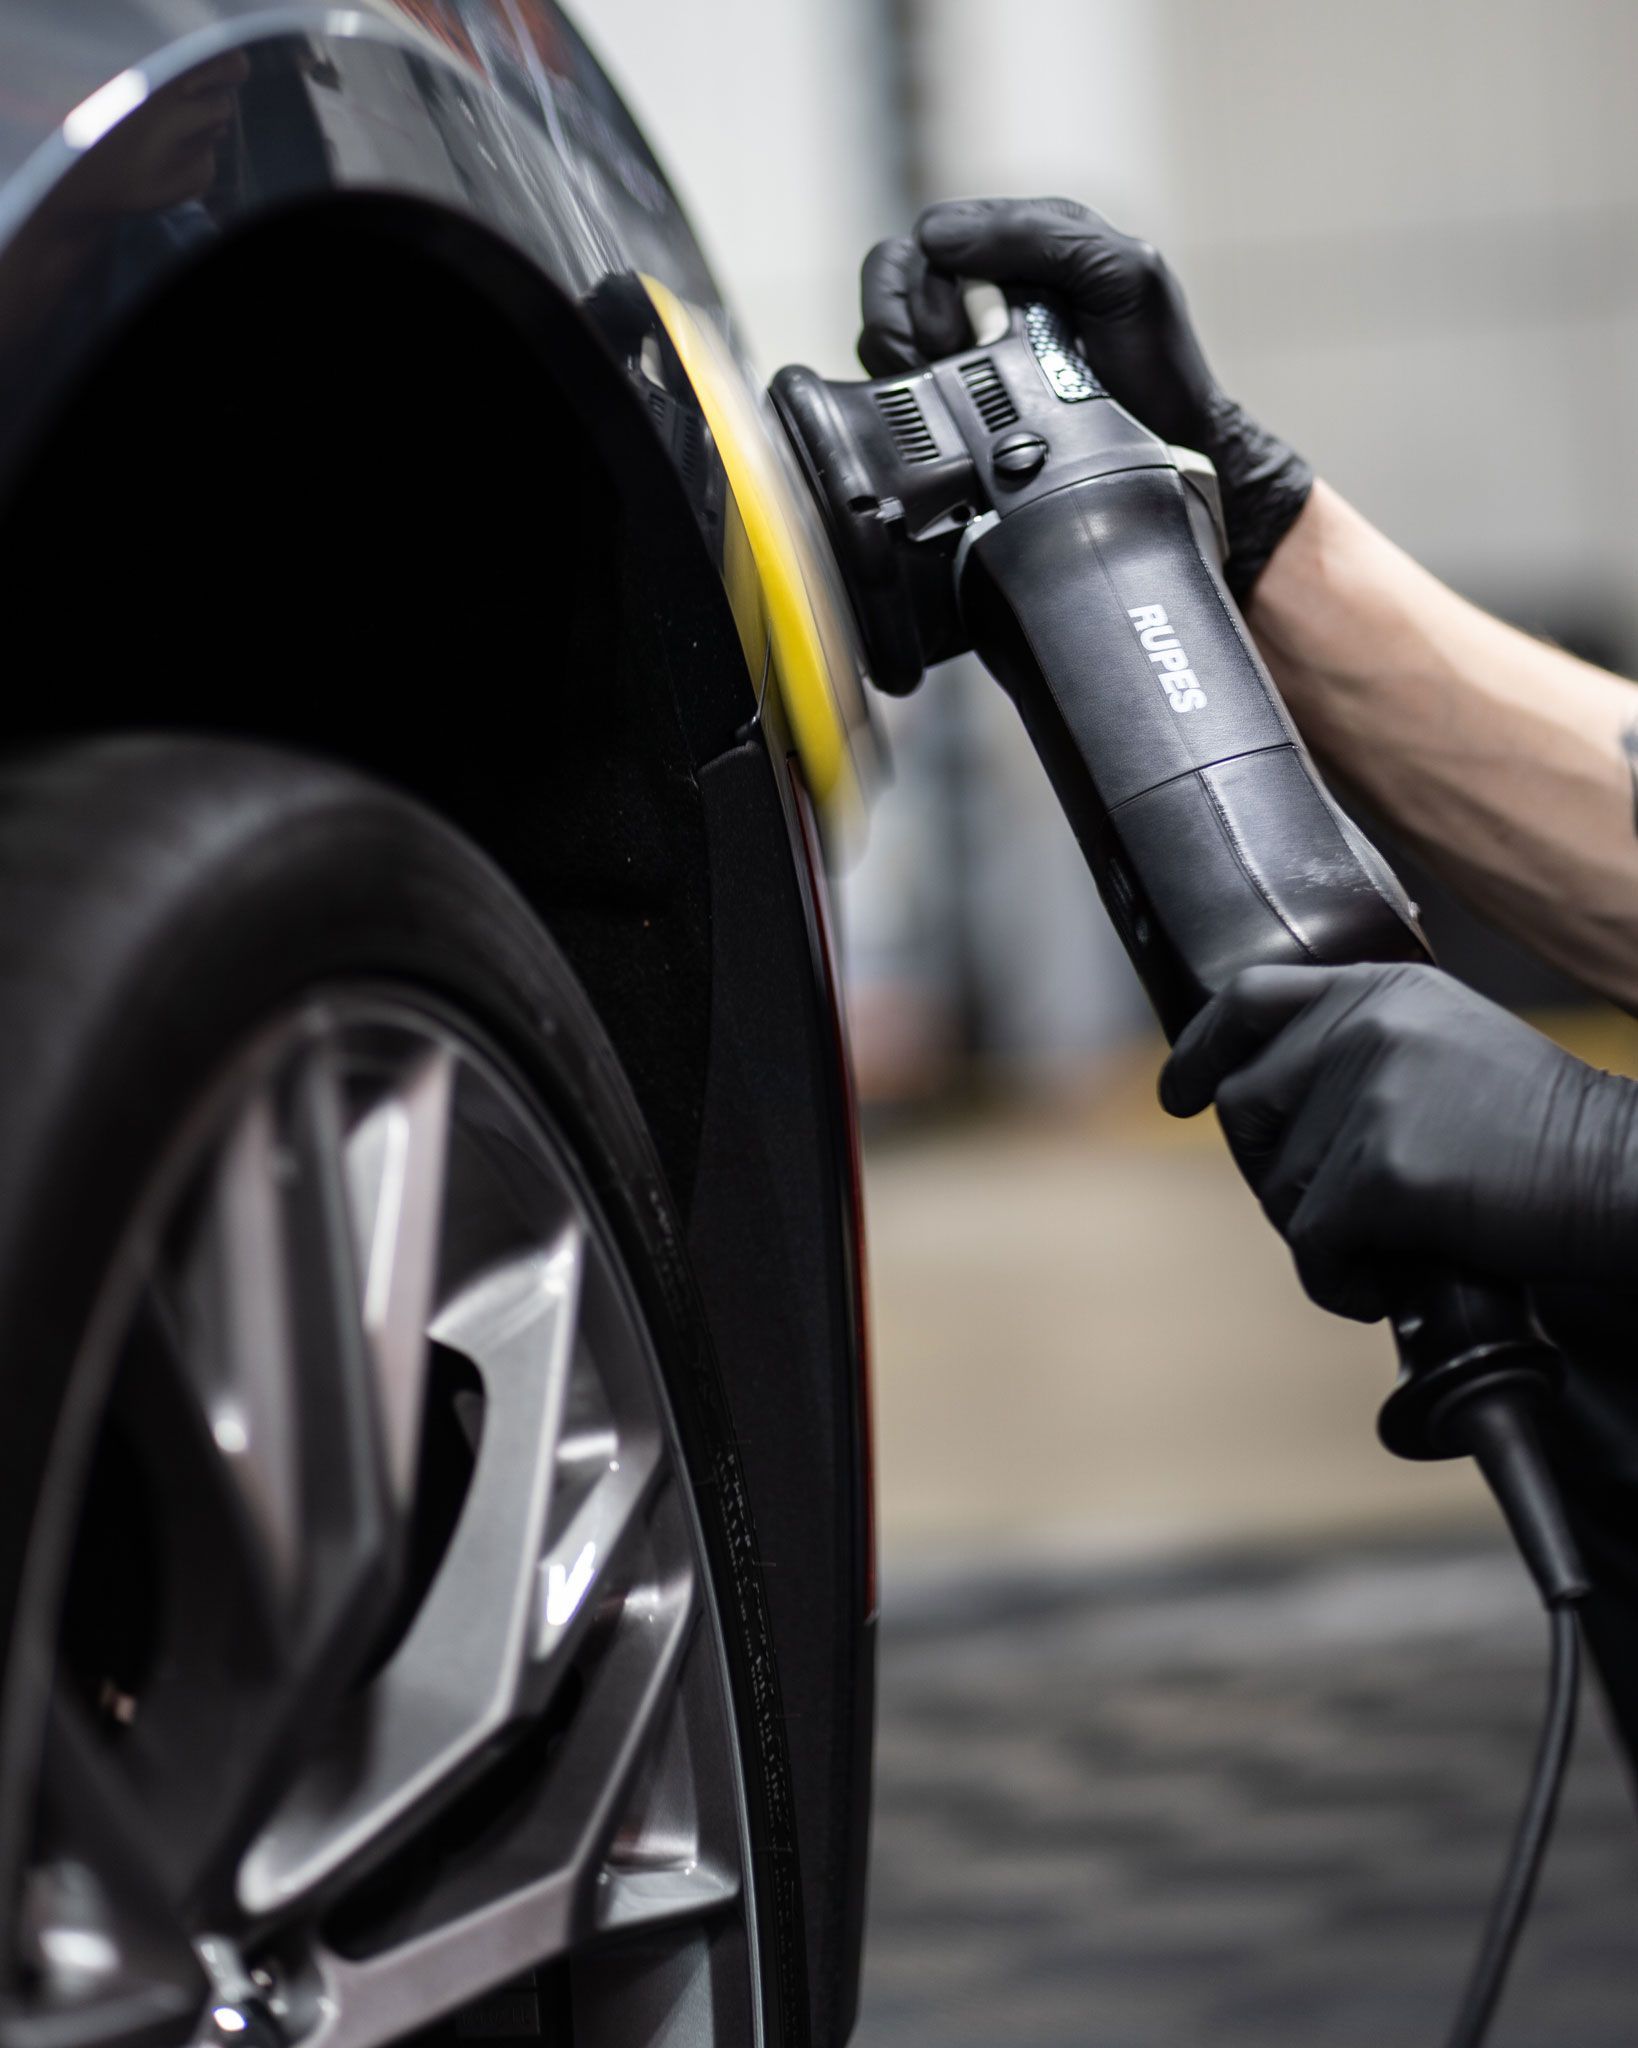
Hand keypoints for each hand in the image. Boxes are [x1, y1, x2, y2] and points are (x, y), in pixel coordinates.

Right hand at [857, 196, 1311, 596]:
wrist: (1166, 455)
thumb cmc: (1155, 365)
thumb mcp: (1123, 273)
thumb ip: (1041, 233)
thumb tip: (935, 237)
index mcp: (1019, 247)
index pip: (930, 237)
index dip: (935, 281)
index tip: (965, 327)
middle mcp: (982, 291)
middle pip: (894, 280)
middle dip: (912, 324)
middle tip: (952, 361)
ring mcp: (961, 349)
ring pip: (881, 331)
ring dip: (904, 361)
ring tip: (947, 390)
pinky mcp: (949, 403)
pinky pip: (893, 386)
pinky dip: (905, 398)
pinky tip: (943, 415)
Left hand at [1159, 962, 1637, 1319]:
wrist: (1621, 1175)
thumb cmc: (1543, 1133)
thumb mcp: (1449, 1045)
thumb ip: (1365, 1048)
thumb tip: (1280, 1107)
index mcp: (1378, 992)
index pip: (1250, 999)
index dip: (1201, 1050)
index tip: (1177, 1093)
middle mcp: (1361, 1029)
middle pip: (1245, 1106)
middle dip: (1268, 1173)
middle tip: (1329, 1213)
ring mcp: (1368, 1095)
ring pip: (1279, 1188)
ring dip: (1322, 1237)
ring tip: (1391, 1247)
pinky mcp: (1379, 1169)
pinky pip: (1313, 1245)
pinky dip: (1341, 1283)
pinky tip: (1391, 1283)